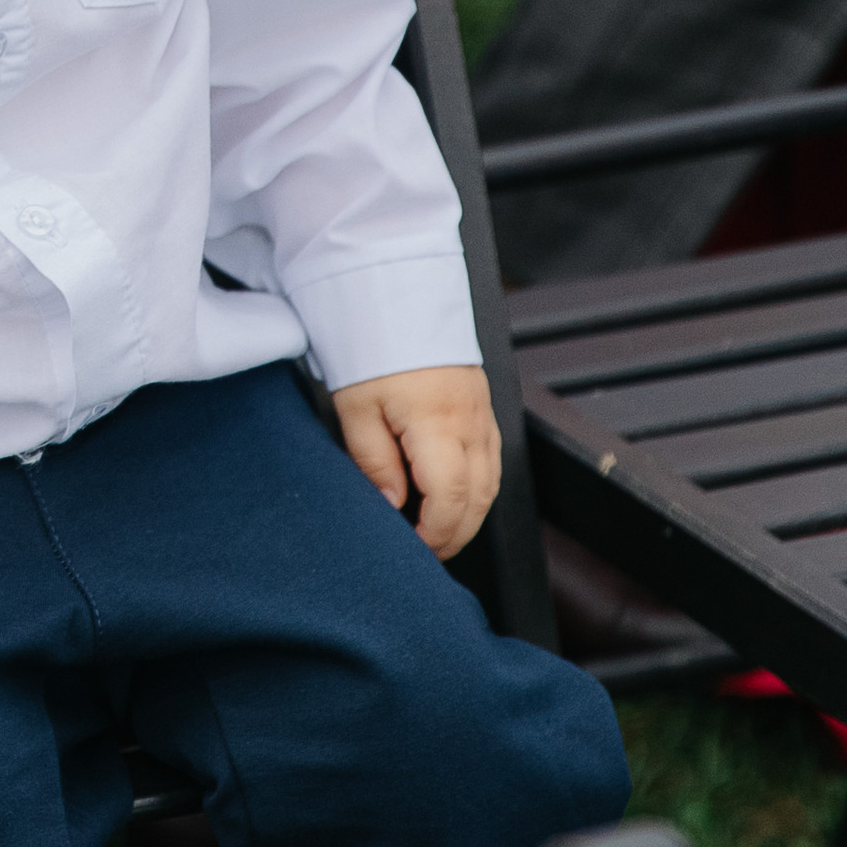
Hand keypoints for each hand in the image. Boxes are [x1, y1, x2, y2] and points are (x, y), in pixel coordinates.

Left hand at [332, 363, 500, 558]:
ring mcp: (481, 413)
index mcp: (437, 423)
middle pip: (479, 498)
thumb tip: (391, 506)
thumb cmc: (372, 344)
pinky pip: (491, 460)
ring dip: (468, 513)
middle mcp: (469, 422)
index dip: (436, 533)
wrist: (395, 294)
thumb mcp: (355, 407)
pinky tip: (452, 496)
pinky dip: (477, 487)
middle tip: (425, 551)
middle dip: (455, 533)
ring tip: (435, 531)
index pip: (451, 498)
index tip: (414, 549)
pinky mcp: (482, 406)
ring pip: (491, 482)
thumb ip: (374, 462)